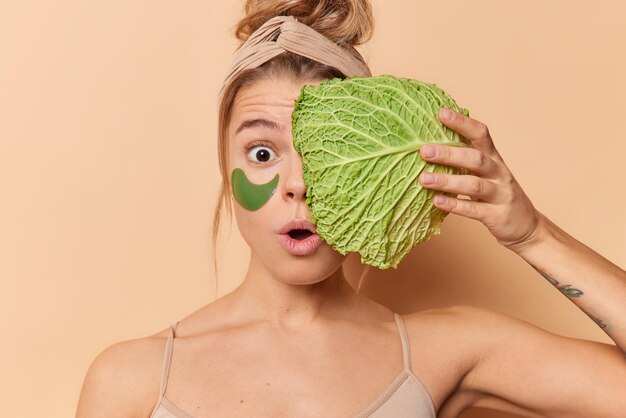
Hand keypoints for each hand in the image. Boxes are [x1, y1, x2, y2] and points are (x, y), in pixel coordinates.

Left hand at [418, 108, 542, 252]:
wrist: (526, 226)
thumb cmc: (496, 195)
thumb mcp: (486, 173)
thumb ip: (464, 159)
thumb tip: (430, 143)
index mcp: (494, 158)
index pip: (481, 134)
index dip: (462, 123)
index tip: (441, 113)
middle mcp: (499, 173)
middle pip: (475, 158)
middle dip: (449, 153)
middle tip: (424, 150)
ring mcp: (500, 195)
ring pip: (474, 185)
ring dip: (447, 181)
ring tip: (423, 179)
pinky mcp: (497, 216)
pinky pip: (474, 210)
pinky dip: (455, 205)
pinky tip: (436, 201)